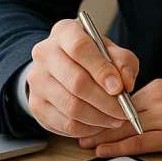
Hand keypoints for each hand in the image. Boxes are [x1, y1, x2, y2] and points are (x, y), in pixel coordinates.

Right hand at [27, 18, 139, 138]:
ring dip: (99, 118)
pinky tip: (99, 124)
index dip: (101, 70)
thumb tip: (126, 84)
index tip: (119, 88)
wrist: (61, 65)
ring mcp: (36, 80)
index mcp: (64, 32)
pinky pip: (64, 123)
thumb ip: (123, 62)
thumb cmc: (91, 56)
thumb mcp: (111, 51)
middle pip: (76, 82)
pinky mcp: (35, 104)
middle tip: (124, 112)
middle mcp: (44, 53)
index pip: (80, 48)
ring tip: (116, 119)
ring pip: (71, 106)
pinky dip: (87, 128)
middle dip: (105, 101)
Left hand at [77, 80, 161, 155]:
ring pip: (125, 126)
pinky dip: (118, 146)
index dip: (102, 108)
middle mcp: (158, 99)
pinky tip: (104, 149)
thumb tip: (131, 110)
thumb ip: (154, 100)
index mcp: (158, 87)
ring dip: (102, 135)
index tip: (86, 112)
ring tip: (84, 141)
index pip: (122, 98)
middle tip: (76, 128)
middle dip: (95, 121)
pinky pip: (139, 141)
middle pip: (119, 111)